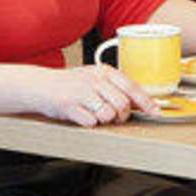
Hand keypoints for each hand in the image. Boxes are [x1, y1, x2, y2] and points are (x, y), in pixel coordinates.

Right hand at [35, 64, 155, 126]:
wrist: (40, 86)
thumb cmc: (71, 85)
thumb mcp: (95, 79)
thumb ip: (117, 88)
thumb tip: (142, 102)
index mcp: (104, 72)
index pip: (132, 87)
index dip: (146, 102)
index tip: (156, 112)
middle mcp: (94, 80)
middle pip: (122, 104)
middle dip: (122, 116)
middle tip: (115, 117)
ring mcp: (81, 92)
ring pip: (108, 114)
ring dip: (106, 120)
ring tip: (96, 115)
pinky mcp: (69, 106)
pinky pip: (90, 122)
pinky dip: (90, 123)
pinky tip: (83, 116)